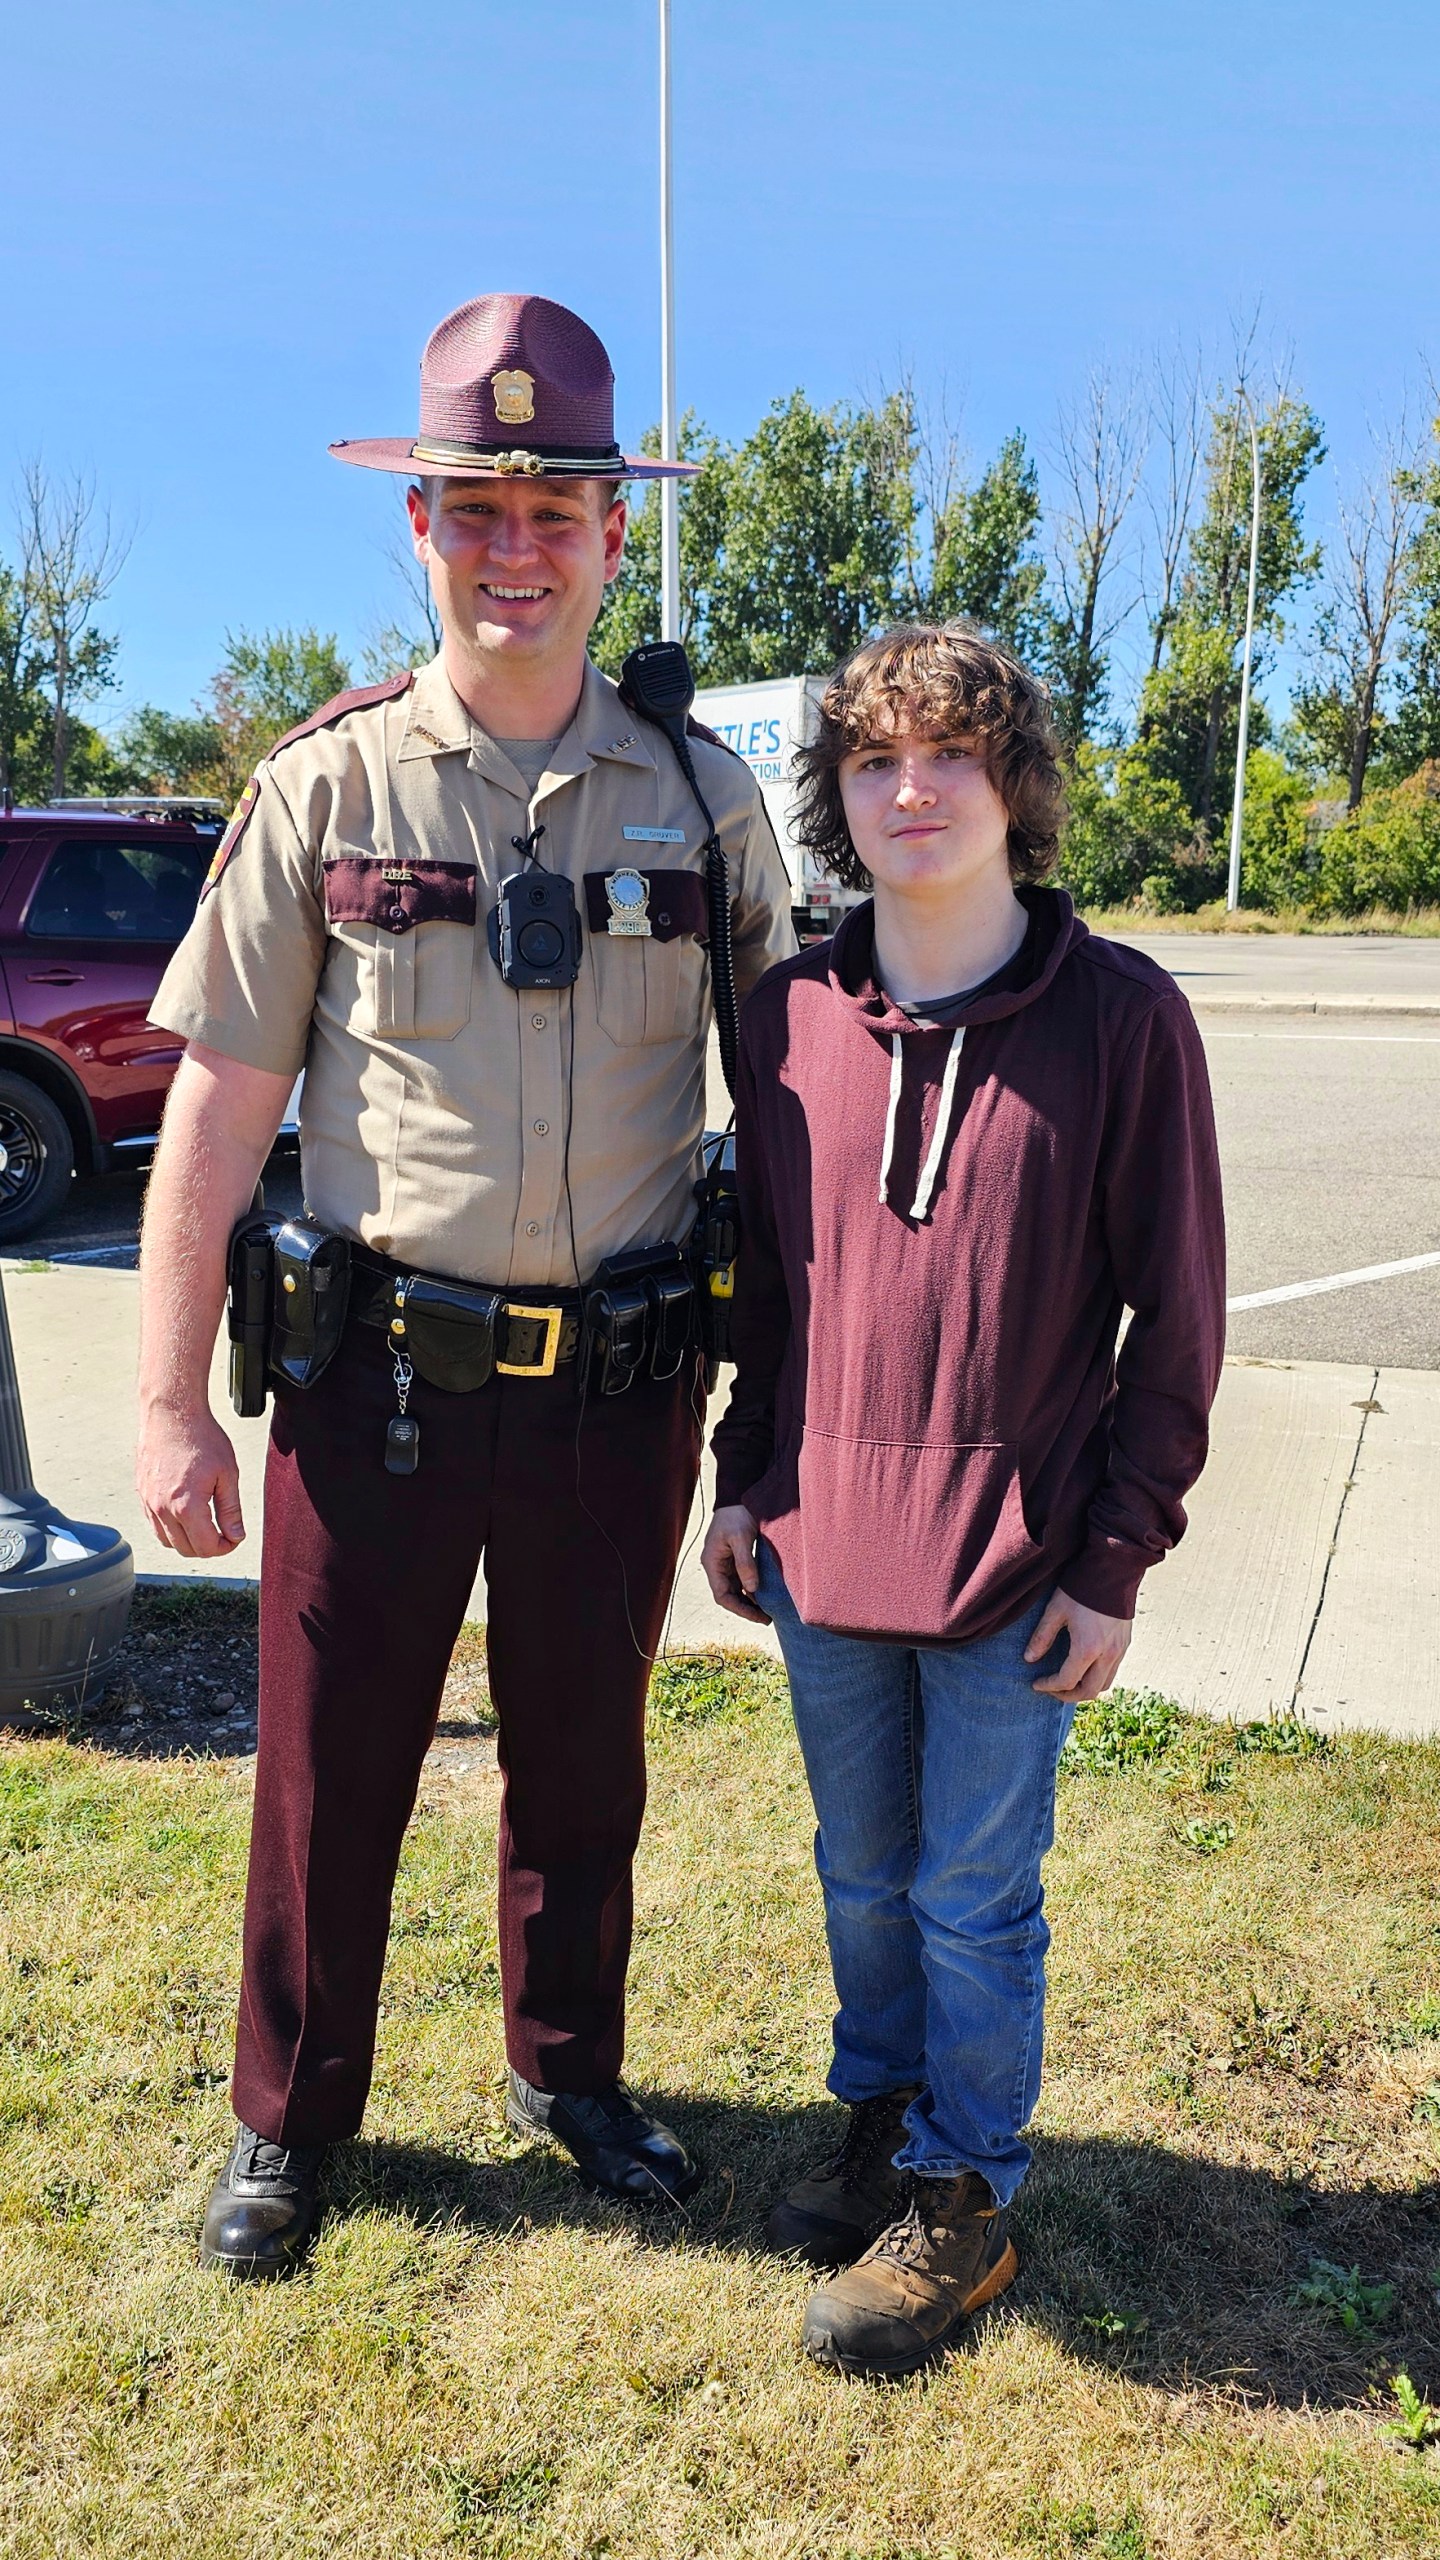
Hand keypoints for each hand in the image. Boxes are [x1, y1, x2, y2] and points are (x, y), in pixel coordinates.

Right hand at [136, 1400, 245, 1557]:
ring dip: (188, 1540)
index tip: (234, 1537)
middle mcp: (162, 1509)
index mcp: (187, 1506)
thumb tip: (236, 1536)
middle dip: (208, 1547)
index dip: (225, 1547)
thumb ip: (231, 1510)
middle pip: (186, 1549)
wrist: (172, 1413)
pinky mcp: (142, 1494)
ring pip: (168, 1541)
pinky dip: (171, 1528)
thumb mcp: (228, 1474)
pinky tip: (186, 1513)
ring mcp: (148, 1502)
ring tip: (206, 1524)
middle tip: (223, 1533)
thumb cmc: (201, 1438)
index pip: (207, 1548)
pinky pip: (155, 1525)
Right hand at [701, 1503, 769, 1622]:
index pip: (722, 1595)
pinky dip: (752, 1589)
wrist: (737, 1495)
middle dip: (746, 1608)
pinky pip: (741, 1580)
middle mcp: (716, 1566)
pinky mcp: (734, 1558)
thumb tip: (753, 1588)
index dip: (739, 1609)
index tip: (759, 1616)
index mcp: (712, 1563)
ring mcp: (724, 1563)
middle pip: (728, 1596)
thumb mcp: (741, 1538)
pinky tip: (764, 1595)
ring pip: (735, 1590)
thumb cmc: (736, 1515)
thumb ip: (745, 1563)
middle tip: (767, 1618)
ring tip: (767, 1611)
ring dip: (749, 1601)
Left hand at [1025, 1588, 1130, 1702]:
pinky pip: (1113, 1671)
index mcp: (1087, 1648)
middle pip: (1089, 1691)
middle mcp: (1108, 1655)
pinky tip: (1084, 1667)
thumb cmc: (1082, 1587)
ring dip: (1085, 1689)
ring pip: (1104, 1685)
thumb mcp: (1056, 1610)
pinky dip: (1098, 1677)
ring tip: (1067, 1682)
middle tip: (1051, 1689)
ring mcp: (1120, 1651)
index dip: (1049, 1686)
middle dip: (1067, 1695)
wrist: (1113, 1569)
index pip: (1067, 1681)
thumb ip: (1042, 1637)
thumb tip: (1029, 1659)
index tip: (1036, 1683)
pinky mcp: (1126, 1644)